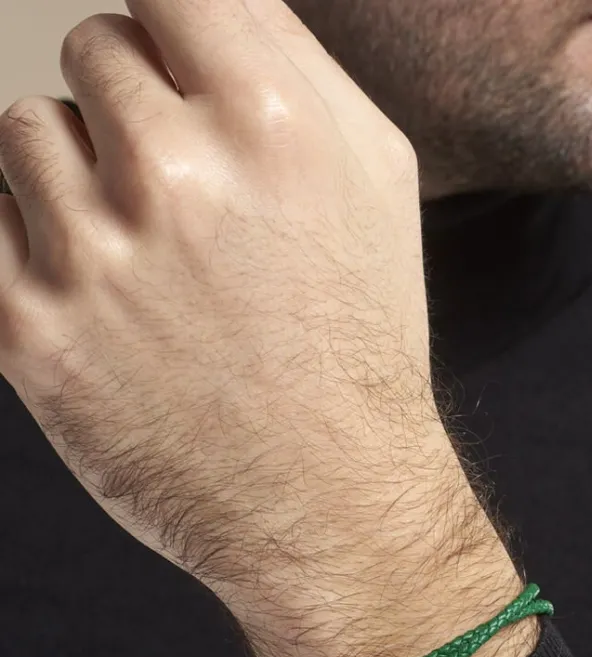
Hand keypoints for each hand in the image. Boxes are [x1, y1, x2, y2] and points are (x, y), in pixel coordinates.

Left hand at [0, 0, 533, 656]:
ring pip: (29, 132)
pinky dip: (37, 242)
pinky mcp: (30, 332)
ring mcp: (92, 256)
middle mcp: (175, 177)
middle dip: (137, 110)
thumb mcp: (378, 184)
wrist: (331, 493)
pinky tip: (106, 292)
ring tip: (153, 259)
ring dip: (81, 177)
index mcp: (272, 125)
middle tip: (190, 198)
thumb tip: (210, 4)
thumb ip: (296, 66)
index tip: (176, 63)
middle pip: (93, 50)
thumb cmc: (360, 338)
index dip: (174, 26)